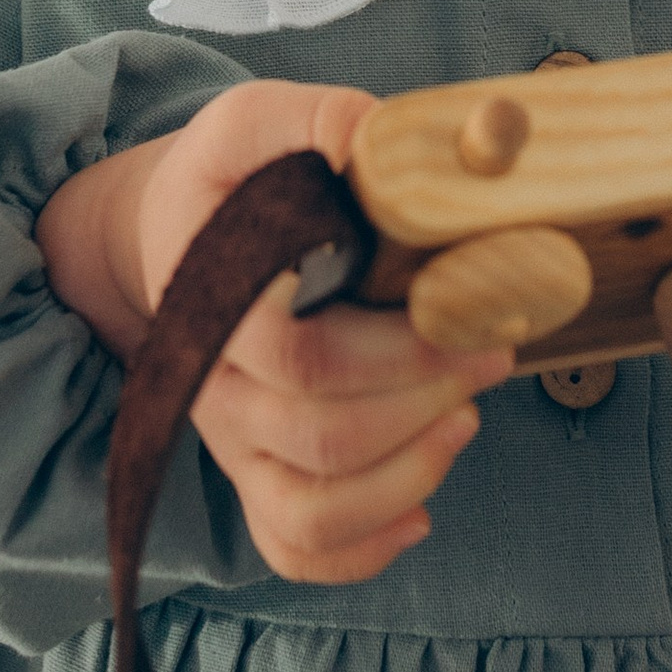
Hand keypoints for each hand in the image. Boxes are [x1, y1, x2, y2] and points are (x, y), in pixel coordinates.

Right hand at [36, 82, 527, 585]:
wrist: (177, 237)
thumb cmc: (233, 179)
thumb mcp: (260, 121)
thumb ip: (323, 121)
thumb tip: (387, 137)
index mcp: (209, 297)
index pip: (298, 357)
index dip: (400, 352)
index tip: (473, 315)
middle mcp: (210, 383)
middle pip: (319, 436)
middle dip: (425, 401)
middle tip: (494, 353)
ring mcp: (231, 438)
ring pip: (308, 507)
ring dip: (405, 477)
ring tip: (463, 420)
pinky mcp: (254, 472)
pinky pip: (292, 545)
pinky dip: (360, 550)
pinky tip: (421, 513)